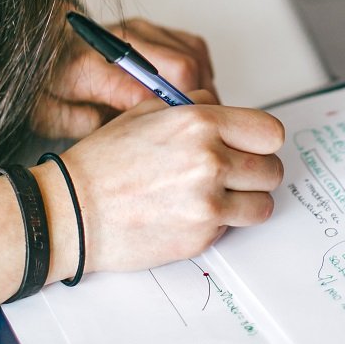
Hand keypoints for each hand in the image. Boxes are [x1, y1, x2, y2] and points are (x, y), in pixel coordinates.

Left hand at [33, 17, 216, 138]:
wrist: (38, 46)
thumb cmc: (45, 87)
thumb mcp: (48, 116)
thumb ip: (82, 124)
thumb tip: (123, 129)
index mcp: (86, 63)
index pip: (140, 91)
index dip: (166, 119)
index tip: (174, 140)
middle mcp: (118, 39)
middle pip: (180, 67)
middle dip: (193, 105)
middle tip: (192, 134)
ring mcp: (138, 29)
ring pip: (193, 55)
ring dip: (202, 88)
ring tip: (193, 117)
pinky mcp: (151, 27)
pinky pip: (193, 46)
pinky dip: (202, 71)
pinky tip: (190, 94)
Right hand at [58, 91, 284, 272]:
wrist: (73, 211)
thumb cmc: (103, 163)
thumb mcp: (145, 113)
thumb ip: (194, 107)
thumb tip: (223, 108)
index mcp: (199, 123)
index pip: (269, 132)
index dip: (262, 141)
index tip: (253, 147)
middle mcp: (209, 160)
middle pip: (271, 169)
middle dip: (256, 173)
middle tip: (235, 175)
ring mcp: (208, 202)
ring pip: (263, 204)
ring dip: (247, 202)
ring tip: (219, 198)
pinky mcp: (201, 236)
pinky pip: (234, 228)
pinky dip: (221, 224)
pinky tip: (191, 214)